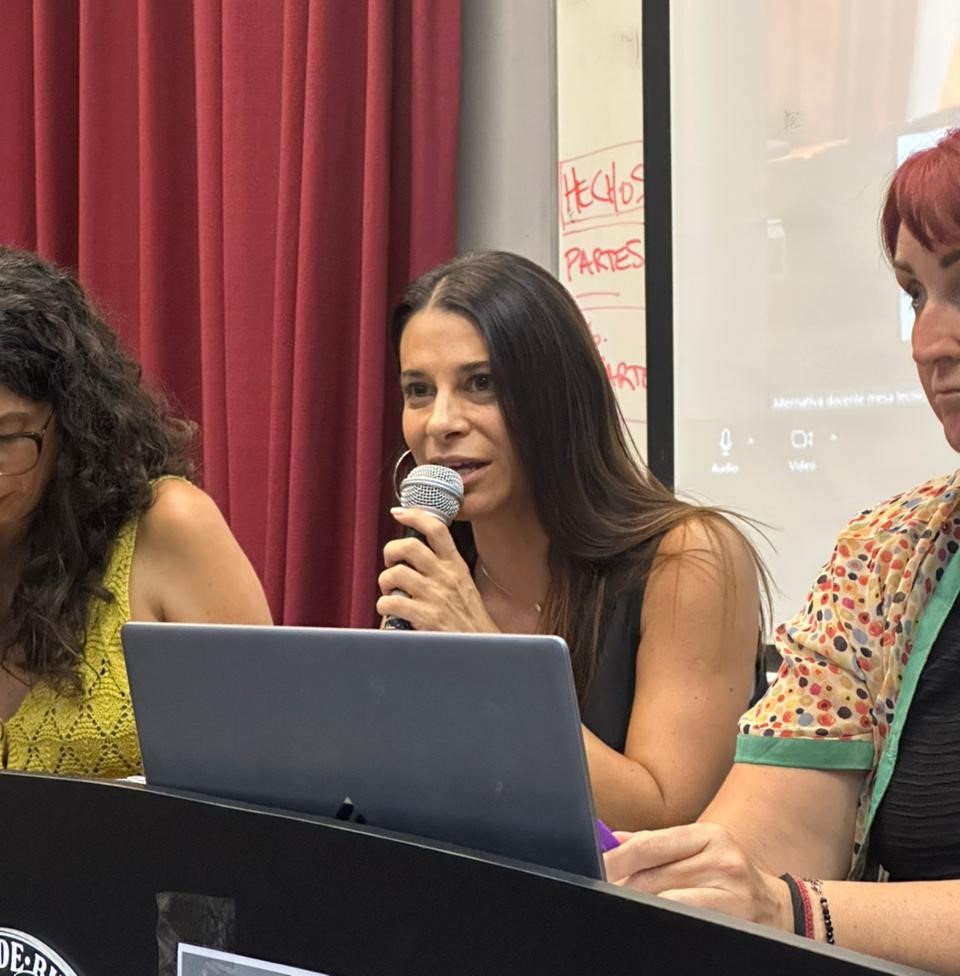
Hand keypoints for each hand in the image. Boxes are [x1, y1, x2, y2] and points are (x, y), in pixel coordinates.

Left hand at [376, 507, 498, 632]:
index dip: (415, 515)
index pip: (437, 529)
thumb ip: (444, 568)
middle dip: (391, 551)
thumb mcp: (463, 584)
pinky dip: (383, 605)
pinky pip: (391, 602)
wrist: (482, 648)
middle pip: (410, 546)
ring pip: (396, 574)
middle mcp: (446, 577)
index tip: (399, 512)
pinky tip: (390, 609)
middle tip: (390, 563)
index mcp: (456, 566)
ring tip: (390, 591)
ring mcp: (436, 597)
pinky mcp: (426, 617)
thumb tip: (416, 555)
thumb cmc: (469, 618)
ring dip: (385, 582)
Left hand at [604, 823, 792, 930]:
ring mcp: (730, 888)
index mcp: (708, 834)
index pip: (650, 844)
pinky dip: (662, 914)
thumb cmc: (728, 877)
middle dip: (622, 884)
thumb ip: (657, 845)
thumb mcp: (700, 851)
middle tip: (601, 889)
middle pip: (653, 874)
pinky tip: (650, 915)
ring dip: (636, 902)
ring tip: (621, 902)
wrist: (780, 910)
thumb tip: (612, 840)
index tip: (595, 865)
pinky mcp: (735, 915)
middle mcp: (721, 857)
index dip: (617, 857)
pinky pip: (684, 915)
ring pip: (664, 897)